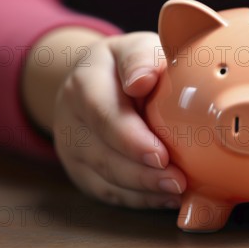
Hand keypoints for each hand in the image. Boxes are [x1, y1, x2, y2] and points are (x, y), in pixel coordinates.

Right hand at [53, 32, 185, 208]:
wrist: (99, 78)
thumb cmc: (130, 65)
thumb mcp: (137, 48)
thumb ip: (141, 58)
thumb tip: (141, 80)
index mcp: (84, 82)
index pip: (103, 114)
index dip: (132, 139)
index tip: (162, 155)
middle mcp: (70, 117)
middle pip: (102, 153)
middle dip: (142, 172)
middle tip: (178, 181)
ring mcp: (71, 147)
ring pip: (103, 178)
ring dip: (143, 189)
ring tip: (178, 191)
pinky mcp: (81, 170)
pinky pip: (107, 192)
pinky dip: (138, 199)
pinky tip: (165, 198)